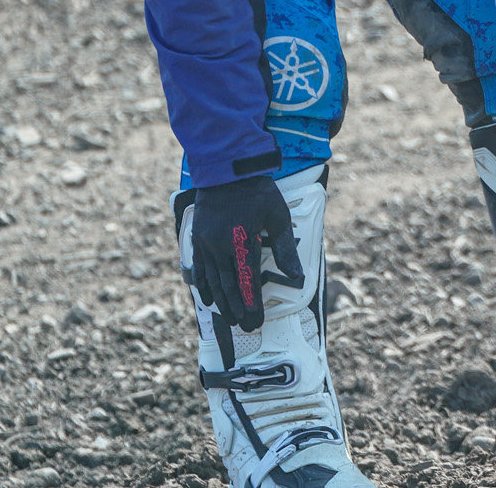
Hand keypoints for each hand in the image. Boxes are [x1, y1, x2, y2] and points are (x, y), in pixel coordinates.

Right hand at [188, 175, 302, 331]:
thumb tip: (298, 276)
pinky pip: (199, 267)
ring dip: (222, 301)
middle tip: (246, 326)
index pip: (247, 281)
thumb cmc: (258, 191)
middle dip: (238, 308)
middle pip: (229, 285)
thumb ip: (286, 248)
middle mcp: (220, 246)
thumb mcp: (278, 216)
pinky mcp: (198, 238)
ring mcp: (206, 243)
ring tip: (230, 319)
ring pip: (214, 280)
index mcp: (242, 242)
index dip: (252, 303)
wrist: (227, 169)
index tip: (257, 320)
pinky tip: (208, 297)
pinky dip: (204, 284)